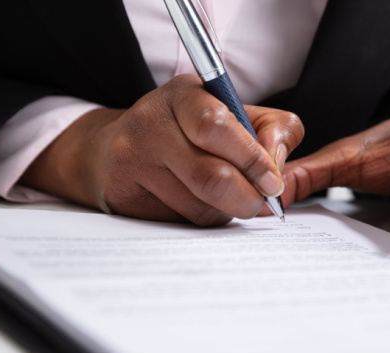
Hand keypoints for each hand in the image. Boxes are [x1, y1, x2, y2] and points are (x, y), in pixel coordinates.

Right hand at [20, 74, 303, 225]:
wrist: (111, 148)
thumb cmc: (189, 131)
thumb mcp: (236, 113)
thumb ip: (274, 130)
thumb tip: (278, 169)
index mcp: (184, 94)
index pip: (216, 127)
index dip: (252, 160)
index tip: (273, 182)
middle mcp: (150, 122)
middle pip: (210, 177)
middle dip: (247, 197)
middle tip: (261, 203)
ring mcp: (130, 158)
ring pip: (198, 206)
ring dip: (225, 211)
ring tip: (226, 197)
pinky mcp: (121, 193)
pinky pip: (177, 221)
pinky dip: (199, 219)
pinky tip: (196, 202)